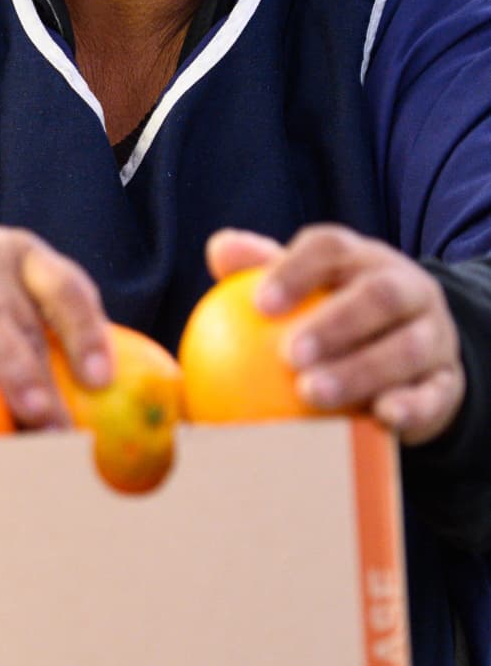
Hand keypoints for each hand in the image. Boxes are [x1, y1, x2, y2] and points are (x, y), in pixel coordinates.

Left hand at [207, 225, 465, 445]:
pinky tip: (378, 418)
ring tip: (311, 393)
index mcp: (362, 259)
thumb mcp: (303, 289)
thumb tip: (219, 247)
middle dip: (336, 323)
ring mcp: (432, 334)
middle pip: (379, 296)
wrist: (411, 356)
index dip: (296, 270)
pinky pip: (435, 393)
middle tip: (288, 355)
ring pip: (407, 347)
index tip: (260, 303)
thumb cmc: (333, 317)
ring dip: (361, 371)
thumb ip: (259, 270)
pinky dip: (410, 406)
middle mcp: (406, 288)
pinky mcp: (446, 381)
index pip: (331, 248)